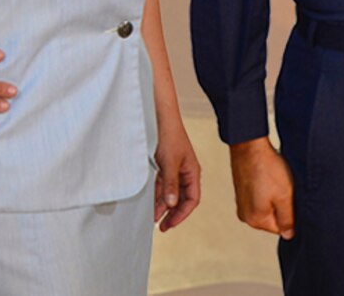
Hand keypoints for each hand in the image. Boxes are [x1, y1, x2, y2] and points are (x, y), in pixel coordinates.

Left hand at [152, 110, 202, 230]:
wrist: (160, 116)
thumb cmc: (169, 135)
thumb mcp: (169, 163)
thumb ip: (170, 184)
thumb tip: (171, 204)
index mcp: (192, 172)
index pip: (192, 200)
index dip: (182, 214)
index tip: (169, 224)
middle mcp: (185, 172)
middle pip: (182, 199)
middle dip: (172, 213)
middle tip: (161, 226)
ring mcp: (175, 169)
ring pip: (170, 193)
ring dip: (162, 205)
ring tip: (152, 217)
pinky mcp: (164, 165)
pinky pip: (162, 184)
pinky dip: (157, 194)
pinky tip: (150, 202)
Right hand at [229, 137, 295, 236]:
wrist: (249, 145)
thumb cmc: (267, 168)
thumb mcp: (285, 196)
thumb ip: (288, 220)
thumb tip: (288, 235)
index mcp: (255, 219)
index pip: (281, 229)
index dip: (290, 214)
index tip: (289, 198)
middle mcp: (245, 215)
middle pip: (273, 219)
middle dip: (280, 206)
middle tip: (282, 189)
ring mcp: (241, 203)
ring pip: (267, 207)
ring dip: (273, 197)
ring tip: (273, 181)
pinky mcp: (241, 192)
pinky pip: (259, 198)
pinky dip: (265, 190)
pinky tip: (267, 178)